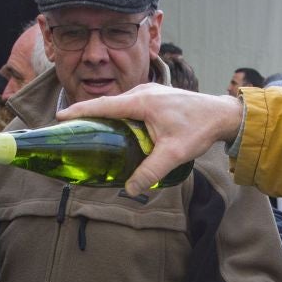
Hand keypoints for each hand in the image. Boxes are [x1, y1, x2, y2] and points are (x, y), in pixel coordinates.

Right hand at [57, 84, 243, 196]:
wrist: (222, 115)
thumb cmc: (199, 128)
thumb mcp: (173, 153)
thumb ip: (150, 170)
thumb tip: (130, 189)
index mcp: (141, 101)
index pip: (103, 105)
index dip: (79, 111)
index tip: (60, 117)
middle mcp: (142, 92)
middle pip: (108, 105)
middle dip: (88, 116)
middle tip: (70, 131)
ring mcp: (149, 93)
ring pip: (119, 105)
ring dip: (104, 116)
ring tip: (89, 132)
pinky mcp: (155, 97)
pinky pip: (130, 105)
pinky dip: (119, 116)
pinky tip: (117, 130)